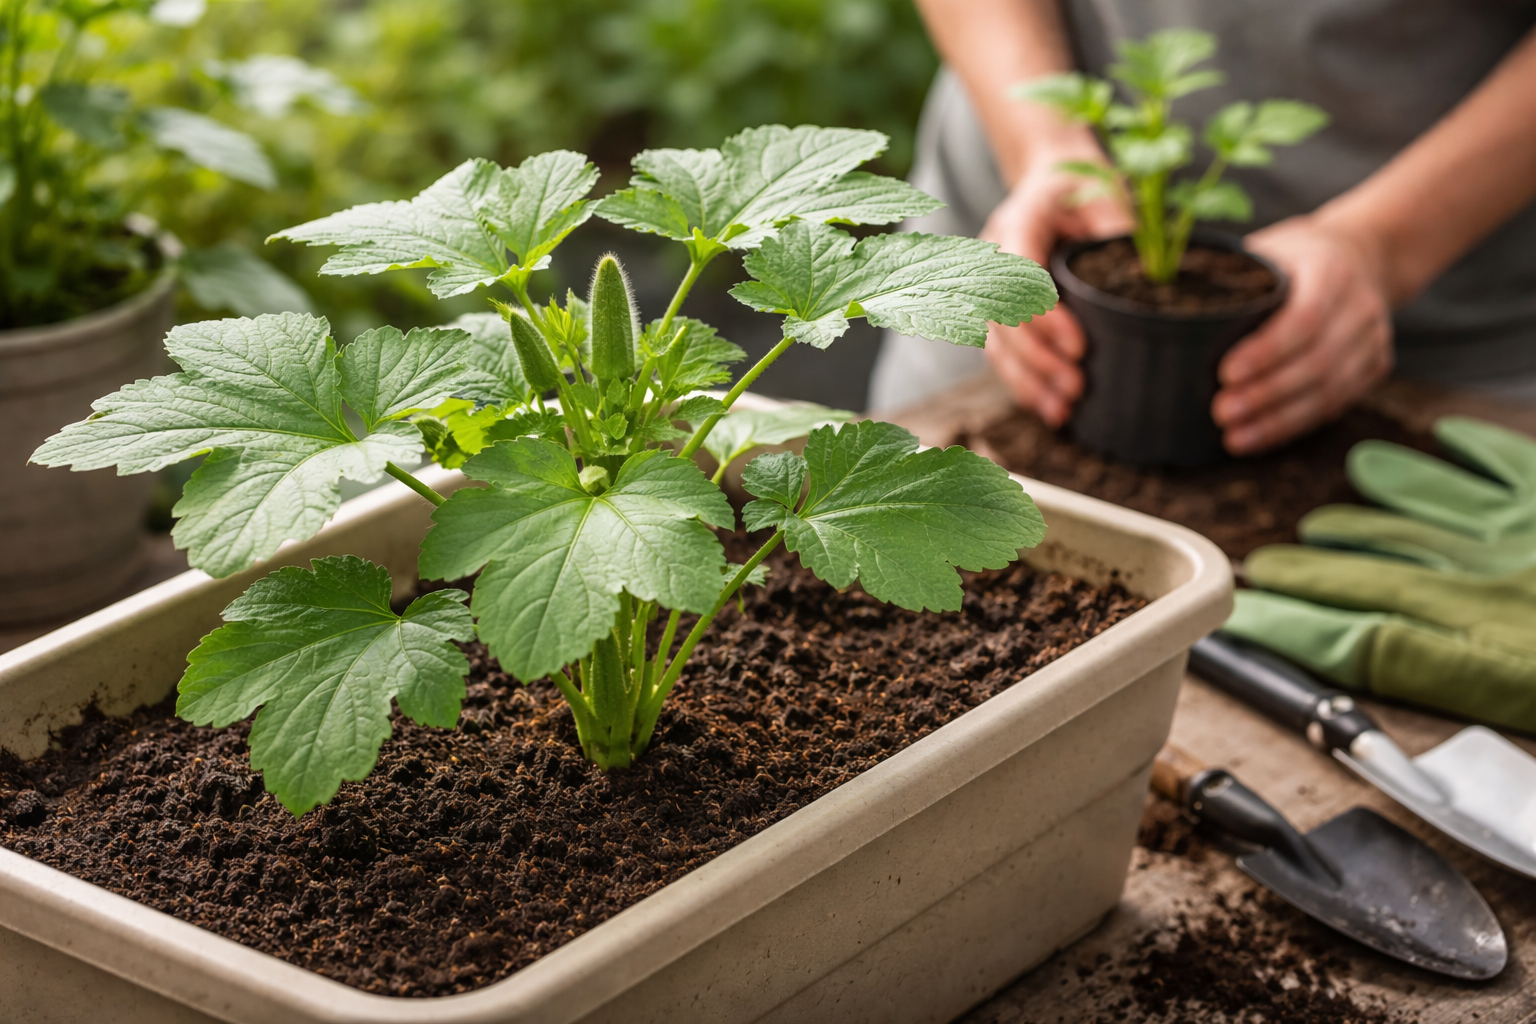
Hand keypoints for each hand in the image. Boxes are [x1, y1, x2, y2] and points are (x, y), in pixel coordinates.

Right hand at [982, 146, 1132, 425]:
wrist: (1053, 179)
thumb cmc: (1085, 185)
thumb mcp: (1107, 194)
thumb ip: (1118, 232)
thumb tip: (1152, 282)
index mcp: (1018, 220)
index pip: (1017, 275)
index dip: (1042, 316)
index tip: (1080, 345)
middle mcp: (992, 255)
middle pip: (999, 318)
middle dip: (1037, 358)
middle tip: (1077, 385)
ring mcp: (987, 284)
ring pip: (994, 342)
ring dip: (1027, 380)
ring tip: (1063, 410)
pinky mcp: (997, 309)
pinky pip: (1001, 351)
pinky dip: (1023, 382)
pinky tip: (1048, 407)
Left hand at [1214, 215, 1394, 454]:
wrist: (1360, 257)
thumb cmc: (1293, 256)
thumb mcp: (1267, 249)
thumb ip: (1230, 274)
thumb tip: (1156, 299)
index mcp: (1331, 270)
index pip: (1305, 316)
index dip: (1267, 350)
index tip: (1225, 372)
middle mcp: (1360, 306)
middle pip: (1318, 361)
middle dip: (1267, 394)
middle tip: (1220, 411)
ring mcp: (1372, 339)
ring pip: (1329, 390)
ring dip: (1278, 419)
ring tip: (1233, 436)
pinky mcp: (1373, 367)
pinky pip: (1335, 404)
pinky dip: (1293, 425)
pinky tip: (1258, 437)